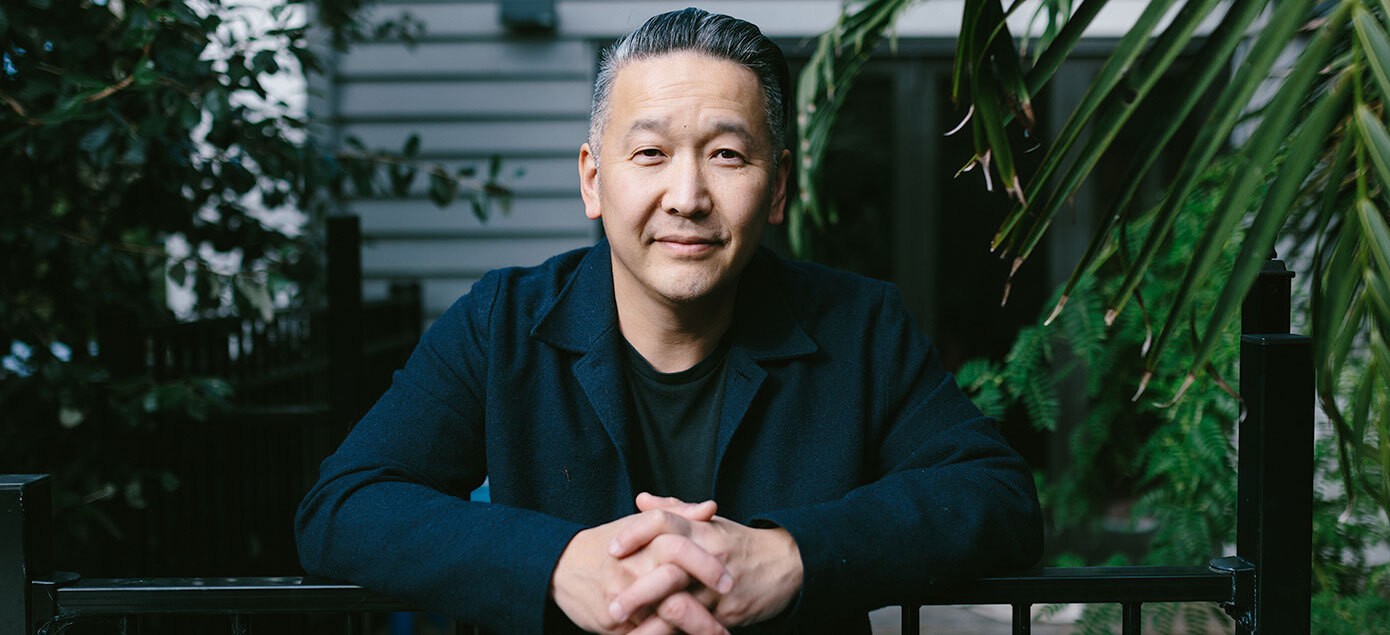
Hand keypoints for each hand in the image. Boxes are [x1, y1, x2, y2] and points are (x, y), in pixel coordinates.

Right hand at [550, 499, 731, 633]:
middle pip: (674, 594)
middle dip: (704, 616)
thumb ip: (678, 516)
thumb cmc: (610, 544)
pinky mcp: (612, 626)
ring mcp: (622, 601)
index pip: (680, 550)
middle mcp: (633, 572)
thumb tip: (711, 507)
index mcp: (644, 544)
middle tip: (727, 628)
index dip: (707, 566)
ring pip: (662, 623)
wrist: (562, 567)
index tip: (729, 581)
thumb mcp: (641, 525)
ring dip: (692, 634)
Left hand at [612, 493, 803, 627]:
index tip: (611, 549)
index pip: (663, 523)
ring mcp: (718, 588)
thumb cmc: (740, 543)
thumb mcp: (710, 522)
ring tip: (625, 632)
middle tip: (611, 606)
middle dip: (637, 591)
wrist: (785, 565)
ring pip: (680, 607)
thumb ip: (674, 510)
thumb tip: (640, 500)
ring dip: (651, 623)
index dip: (634, 533)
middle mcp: (709, 556)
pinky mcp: (728, 613)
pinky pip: (695, 628)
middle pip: (667, 570)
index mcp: (702, 529)